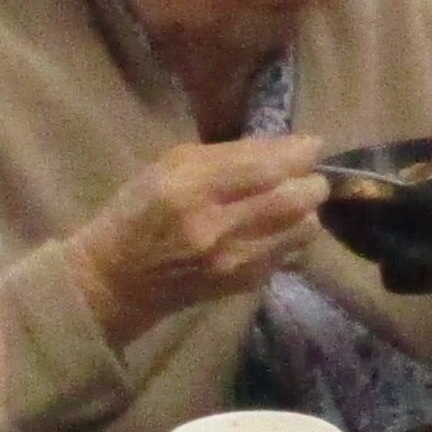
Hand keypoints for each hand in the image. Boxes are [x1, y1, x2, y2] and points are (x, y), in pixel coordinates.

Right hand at [66, 131, 326, 344]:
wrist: (118, 278)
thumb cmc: (139, 212)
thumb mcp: (168, 167)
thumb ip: (227, 155)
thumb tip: (284, 147)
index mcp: (191, 187)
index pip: (263, 167)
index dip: (298, 154)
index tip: (313, 145)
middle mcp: (216, 226)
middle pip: (292, 201)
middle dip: (312, 184)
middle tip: (310, 176)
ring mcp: (232, 261)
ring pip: (299, 232)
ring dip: (307, 213)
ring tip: (296, 203)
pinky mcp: (242, 285)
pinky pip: (288, 256)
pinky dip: (293, 237)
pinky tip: (277, 229)